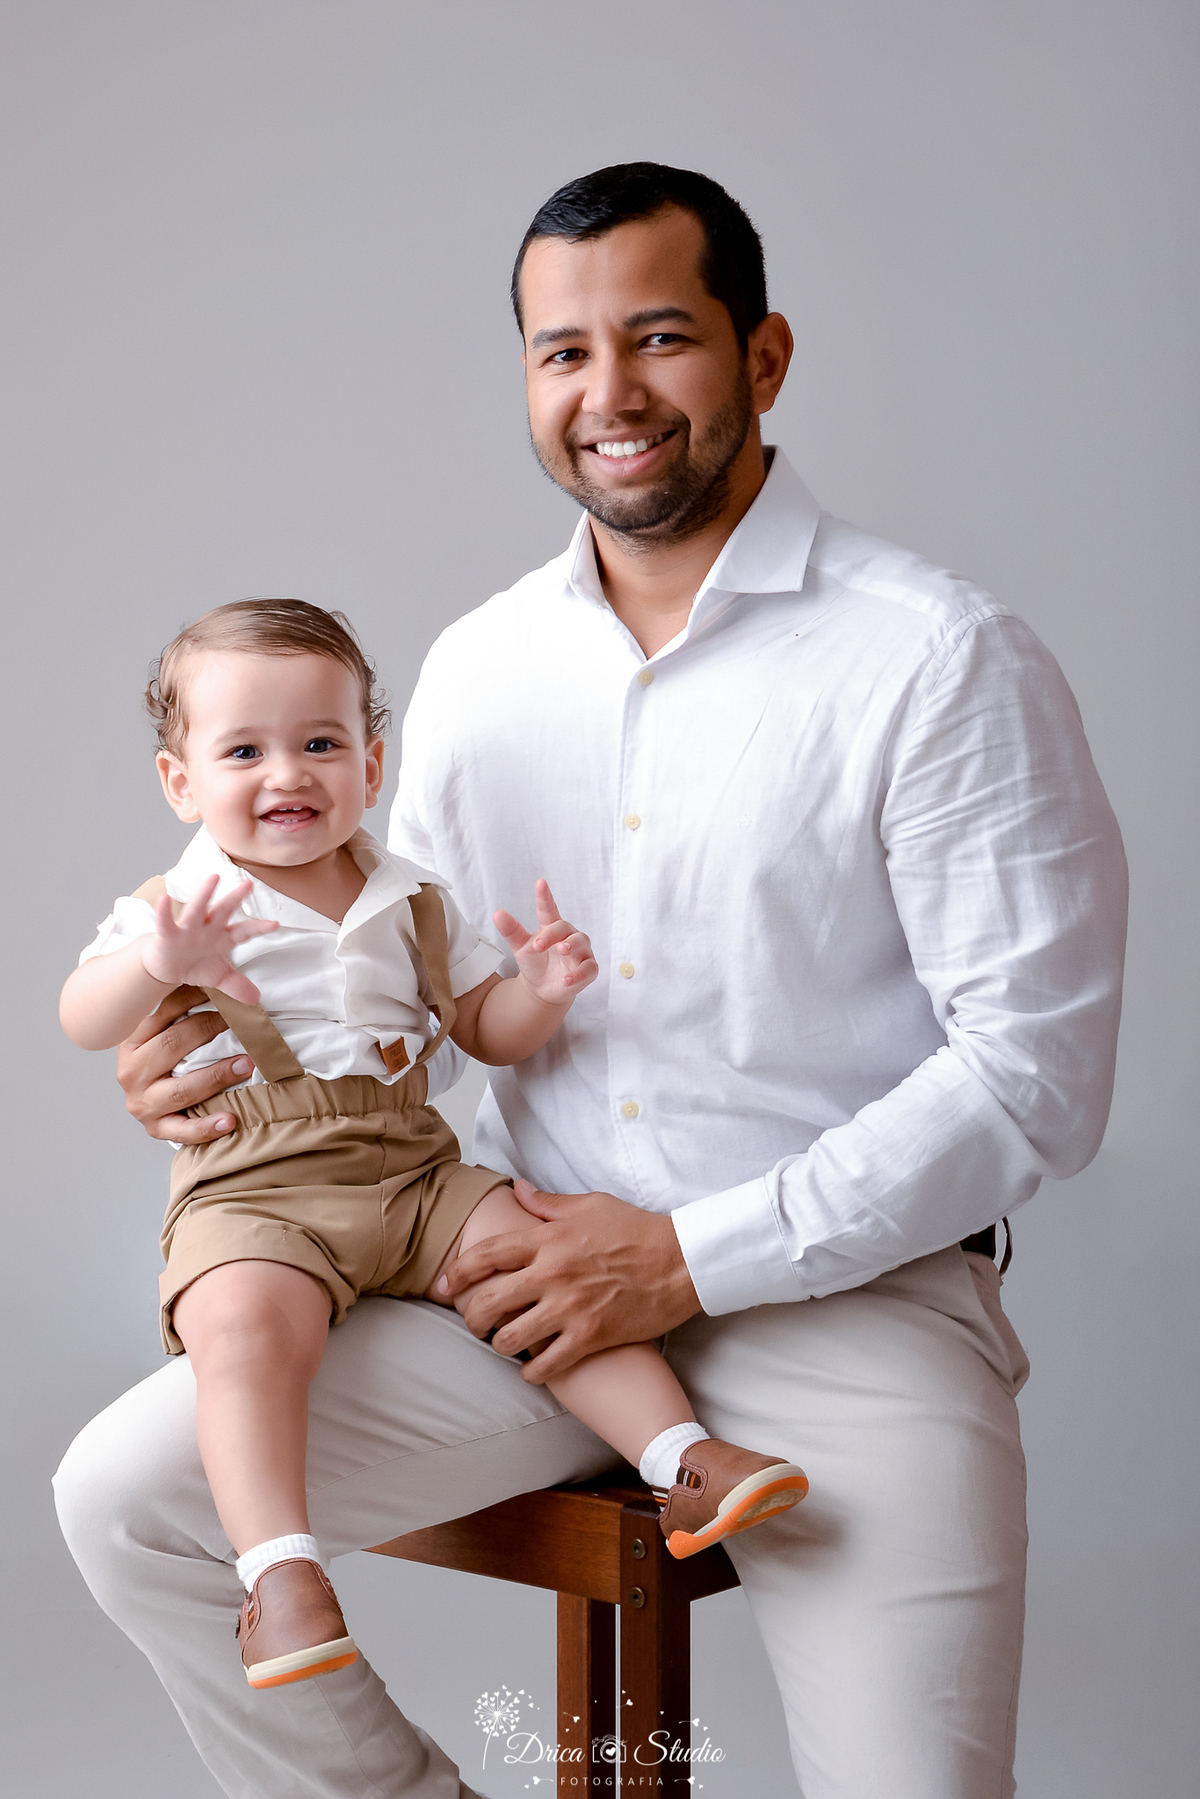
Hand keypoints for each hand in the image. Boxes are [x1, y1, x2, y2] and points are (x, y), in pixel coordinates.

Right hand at [116, 985, 254, 1143]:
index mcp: (131, 1042)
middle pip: (172, 1046)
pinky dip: (207, 1126)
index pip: (161, 1012)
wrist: (146, 1103)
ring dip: (217, 1075)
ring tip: (247, 1064)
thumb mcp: (160, 1034)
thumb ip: (179, 1012)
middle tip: (242, 1023)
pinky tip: (230, 1120)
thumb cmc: (161, 1062)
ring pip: (182, 1089)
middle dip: (209, 1030)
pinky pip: (183, 1130)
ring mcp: (142, 1102)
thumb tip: (218, 981)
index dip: (193, 997)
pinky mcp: (156, 1128)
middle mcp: (132, 1071)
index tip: (222, 988)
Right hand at [141, 876, 276, 1001]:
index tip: (275, 924)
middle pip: (223, 911)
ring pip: (197, 909)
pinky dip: (164, 911)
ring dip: (205, 894)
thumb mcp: (219, 978)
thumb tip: (256, 998)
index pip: (244, 931)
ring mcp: (187, 929)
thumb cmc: (195, 965)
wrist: (166, 967)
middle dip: (235, 898)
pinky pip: (165, 921)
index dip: (258, 928)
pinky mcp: (167, 934)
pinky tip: (164, 898)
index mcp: (222, 938)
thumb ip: (238, 986)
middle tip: (248, 884)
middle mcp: (207, 928)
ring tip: (214, 878)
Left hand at [440, 1180, 701, 1381]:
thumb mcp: (591, 1205)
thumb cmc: (637, 1230)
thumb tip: (518, 1190)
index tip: (444, 1285)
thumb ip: (547, 1204)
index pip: (485, 1255)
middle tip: (473, 1321)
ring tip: (503, 1343)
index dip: (456, 1273)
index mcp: (547, 1240)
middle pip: (487, 1302)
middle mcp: (552, 1275)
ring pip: (510, 1339)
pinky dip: (532, 1372)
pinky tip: (531, 1370)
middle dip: (470, 1316)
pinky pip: (546, 1365)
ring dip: (499, 1345)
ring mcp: (570, 1308)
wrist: (681, 1262)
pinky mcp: (590, 1336)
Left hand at [492, 879, 597, 1006]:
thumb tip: (497, 913)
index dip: (545, 897)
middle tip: (537, 945)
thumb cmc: (535, 963)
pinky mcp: (588, 970)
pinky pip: (589, 968)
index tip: (540, 883)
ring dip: (572, 945)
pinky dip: (579, 974)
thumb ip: (511, 931)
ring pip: (581, 942)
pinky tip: (566, 979)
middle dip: (552, 935)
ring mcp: (580, 952)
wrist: (541, 990)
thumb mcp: (520, 947)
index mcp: (551, 927)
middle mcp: (568, 936)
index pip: (548, 909)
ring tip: (562, 950)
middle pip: (564, 927)